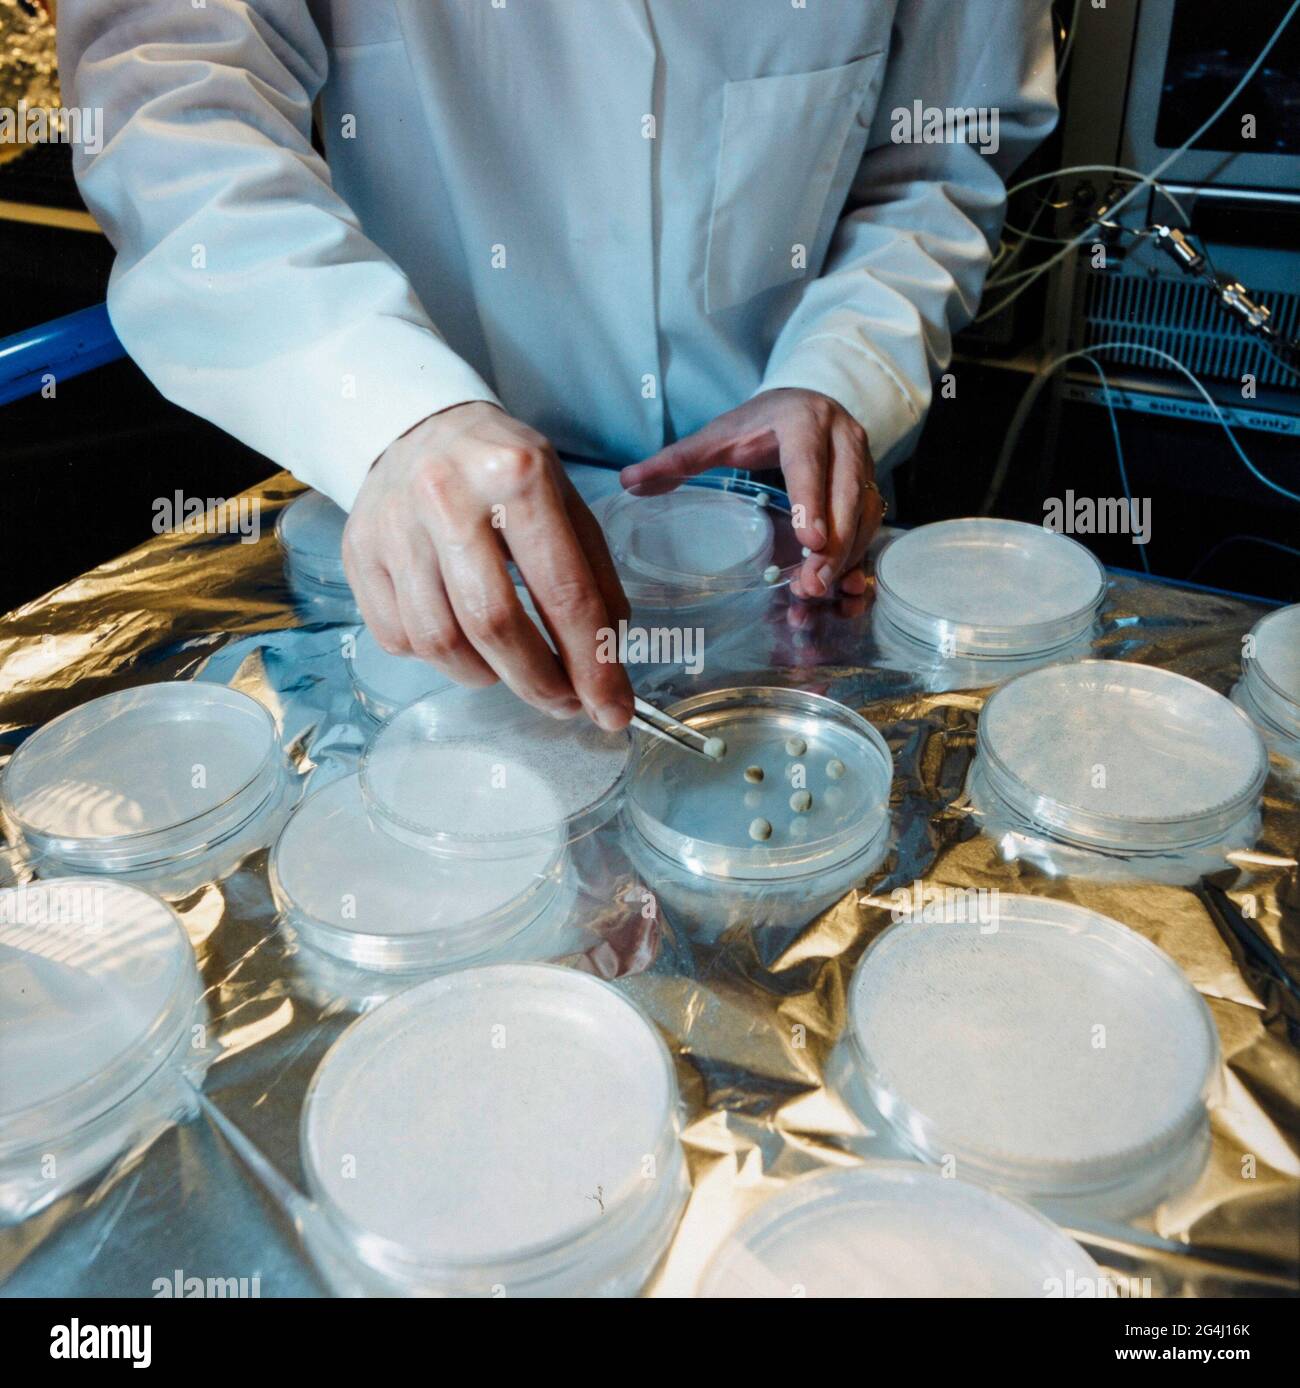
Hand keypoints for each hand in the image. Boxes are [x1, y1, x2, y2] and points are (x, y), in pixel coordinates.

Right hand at [343, 402, 633, 729]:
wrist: (416, 426)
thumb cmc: (503, 470)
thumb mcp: (564, 499)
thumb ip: (594, 575)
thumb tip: (607, 660)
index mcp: (517, 476)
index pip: (563, 592)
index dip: (592, 664)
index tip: (611, 711)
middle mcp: (448, 497)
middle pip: (495, 625)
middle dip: (538, 682)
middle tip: (563, 704)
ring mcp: (394, 527)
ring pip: (441, 643)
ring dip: (487, 676)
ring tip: (510, 667)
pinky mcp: (359, 553)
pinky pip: (399, 639)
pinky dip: (439, 658)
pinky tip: (461, 639)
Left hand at [618, 388, 881, 600]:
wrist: (807, 401)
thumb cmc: (759, 423)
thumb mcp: (717, 436)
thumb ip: (677, 459)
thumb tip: (628, 481)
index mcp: (802, 421)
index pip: (809, 464)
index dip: (811, 503)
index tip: (810, 542)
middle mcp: (842, 438)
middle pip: (846, 495)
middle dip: (833, 544)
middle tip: (811, 584)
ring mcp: (863, 462)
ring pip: (864, 513)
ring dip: (846, 556)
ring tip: (817, 591)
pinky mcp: (870, 484)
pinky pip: (872, 525)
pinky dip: (856, 557)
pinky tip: (838, 586)